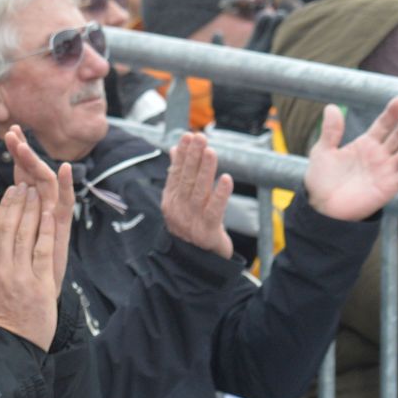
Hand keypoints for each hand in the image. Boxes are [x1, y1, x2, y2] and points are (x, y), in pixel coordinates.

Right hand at [0, 178, 60, 351]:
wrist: (12, 344)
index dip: (3, 207)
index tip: (11, 191)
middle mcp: (0, 268)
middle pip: (8, 227)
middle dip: (18, 203)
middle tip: (26, 184)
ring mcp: (19, 275)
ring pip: (25, 235)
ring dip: (32, 210)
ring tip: (38, 192)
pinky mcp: (39, 284)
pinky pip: (41, 251)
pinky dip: (45, 230)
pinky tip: (49, 214)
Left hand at [5, 127, 72, 289]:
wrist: (27, 306)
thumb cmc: (17, 269)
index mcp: (28, 209)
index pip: (21, 175)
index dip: (16, 154)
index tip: (7, 132)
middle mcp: (42, 210)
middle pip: (35, 175)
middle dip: (26, 153)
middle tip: (15, 132)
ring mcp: (52, 219)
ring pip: (47, 185)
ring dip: (38, 164)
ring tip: (27, 145)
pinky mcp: (62, 231)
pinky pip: (66, 205)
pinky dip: (68, 186)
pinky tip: (65, 168)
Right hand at [162, 132, 234, 258]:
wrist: (196, 262)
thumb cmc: (191, 226)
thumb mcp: (180, 201)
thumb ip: (178, 177)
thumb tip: (174, 150)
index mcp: (171, 200)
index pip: (176, 173)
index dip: (182, 154)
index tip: (188, 136)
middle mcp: (178, 208)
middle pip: (187, 179)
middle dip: (193, 156)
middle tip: (199, 137)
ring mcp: (192, 220)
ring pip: (199, 191)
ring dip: (205, 170)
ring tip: (211, 151)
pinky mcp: (207, 230)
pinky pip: (214, 209)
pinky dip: (220, 194)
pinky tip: (226, 179)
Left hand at [304, 98, 397, 220]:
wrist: (321, 206)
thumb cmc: (321, 178)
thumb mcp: (323, 151)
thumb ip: (331, 131)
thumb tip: (331, 107)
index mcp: (365, 144)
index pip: (383, 125)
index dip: (392, 113)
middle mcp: (379, 155)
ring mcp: (386, 170)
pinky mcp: (390, 186)